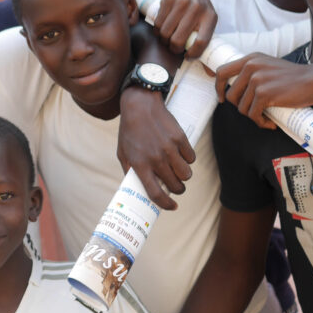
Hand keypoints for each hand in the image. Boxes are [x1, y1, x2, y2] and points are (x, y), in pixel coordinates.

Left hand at [118, 88, 193, 209]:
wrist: (140, 105)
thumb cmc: (129, 131)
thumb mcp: (122, 153)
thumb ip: (129, 171)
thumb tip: (138, 189)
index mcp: (140, 165)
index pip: (155, 193)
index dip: (166, 204)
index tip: (172, 206)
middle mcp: (156, 159)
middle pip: (176, 186)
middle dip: (177, 189)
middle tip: (175, 185)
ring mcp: (169, 148)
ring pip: (186, 174)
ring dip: (184, 176)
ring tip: (178, 170)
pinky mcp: (180, 138)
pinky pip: (191, 158)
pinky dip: (187, 159)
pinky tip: (180, 155)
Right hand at [149, 0, 216, 57]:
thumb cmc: (196, 3)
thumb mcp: (206, 15)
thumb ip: (204, 34)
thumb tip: (203, 64)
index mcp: (210, 16)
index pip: (202, 41)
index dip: (193, 54)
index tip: (188, 56)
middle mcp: (197, 9)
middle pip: (179, 40)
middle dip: (172, 47)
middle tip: (171, 46)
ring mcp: (182, 3)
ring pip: (166, 32)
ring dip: (162, 39)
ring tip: (164, 37)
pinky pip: (159, 23)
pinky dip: (157, 30)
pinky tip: (159, 29)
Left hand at [214, 53, 312, 129]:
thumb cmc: (295, 77)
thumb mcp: (269, 66)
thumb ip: (253, 72)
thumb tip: (234, 88)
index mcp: (250, 59)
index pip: (221, 72)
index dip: (218, 88)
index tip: (223, 98)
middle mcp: (251, 66)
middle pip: (230, 95)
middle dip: (240, 107)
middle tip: (255, 111)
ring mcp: (257, 79)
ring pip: (242, 107)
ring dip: (253, 116)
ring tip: (266, 116)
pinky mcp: (264, 93)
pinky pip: (253, 115)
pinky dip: (261, 122)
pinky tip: (270, 123)